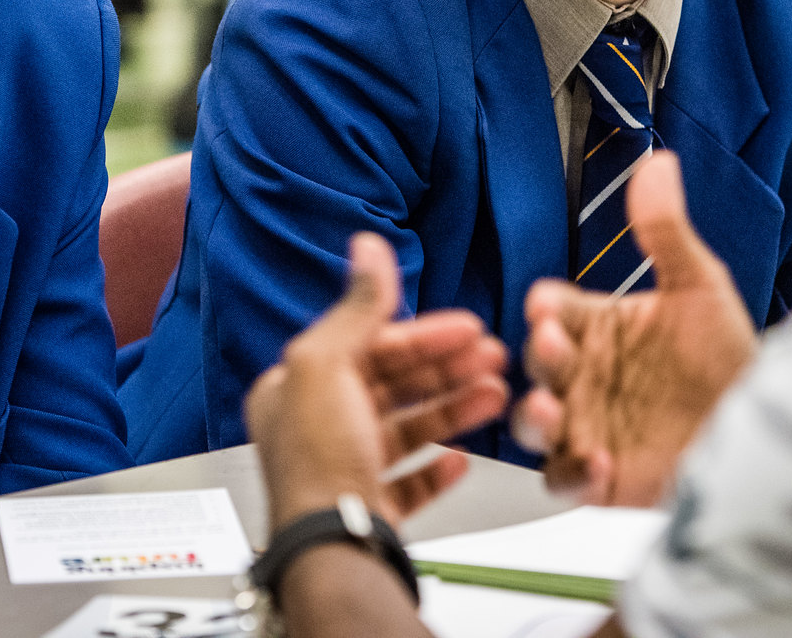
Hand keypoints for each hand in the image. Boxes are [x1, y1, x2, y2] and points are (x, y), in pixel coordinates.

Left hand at [246, 232, 509, 529]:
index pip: (367, 344)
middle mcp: (315, 426)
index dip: (421, 334)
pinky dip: (435, 468)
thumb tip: (368, 248)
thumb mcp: (331, 363)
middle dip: (447, 369)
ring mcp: (342, 469)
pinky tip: (459, 459)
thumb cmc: (317, 460)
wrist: (329, 543)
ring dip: (453, 410)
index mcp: (296, 387)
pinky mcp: (366, 510)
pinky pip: (407, 483)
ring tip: (495, 398)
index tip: (466, 327)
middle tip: (492, 359)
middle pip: (392, 385)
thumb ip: (359, 305)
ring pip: (406, 430)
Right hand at [513, 152, 755, 504]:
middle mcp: (583, 376)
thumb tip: (659, 160)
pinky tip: (599, 461)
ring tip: (550, 408)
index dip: (547, 308)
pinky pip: (566, 481)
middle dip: (539, 353)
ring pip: (536, 425)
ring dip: (535, 416)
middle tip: (551, 342)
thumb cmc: (726, 354)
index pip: (554, 310)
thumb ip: (668, 230)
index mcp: (596, 326)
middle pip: (540, 364)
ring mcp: (586, 427)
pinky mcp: (602, 478)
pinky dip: (572, 474)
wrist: (765, 424)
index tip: (548, 303)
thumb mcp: (700, 287)